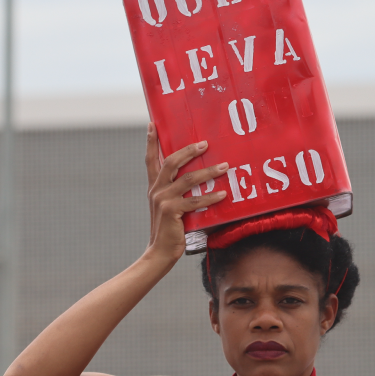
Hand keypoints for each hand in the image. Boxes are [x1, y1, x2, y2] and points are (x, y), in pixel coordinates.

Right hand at [144, 123, 226, 262]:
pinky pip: (194, 200)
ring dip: (208, 172)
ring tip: (224, 167)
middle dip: (188, 151)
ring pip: (187, 179)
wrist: (159, 252)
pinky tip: (222, 194)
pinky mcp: (172, 211)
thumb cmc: (170, 230)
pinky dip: (210, 197)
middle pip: (171, 162)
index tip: (151, 124)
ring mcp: (163, 200)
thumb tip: (198, 180)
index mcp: (154, 187)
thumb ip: (177, 193)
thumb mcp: (169, 207)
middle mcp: (156, 190)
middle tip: (205, 144)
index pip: (150, 160)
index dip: (150, 141)